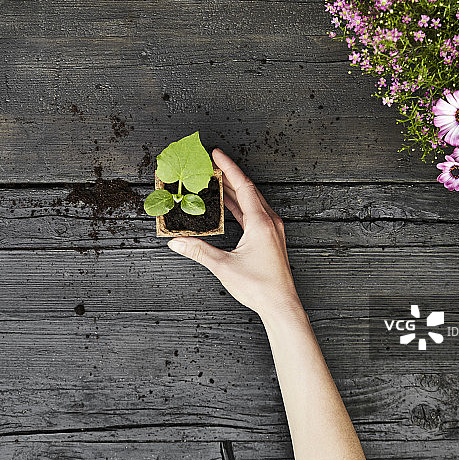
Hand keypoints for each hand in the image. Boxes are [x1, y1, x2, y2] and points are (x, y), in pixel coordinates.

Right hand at [167, 149, 302, 319]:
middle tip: (211, 164)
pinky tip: (229, 204)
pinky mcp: (271, 238)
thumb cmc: (259, 287)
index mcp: (260, 223)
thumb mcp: (224, 267)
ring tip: (216, 180)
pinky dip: (240, 205)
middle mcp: (269, 222)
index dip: (228, 168)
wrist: (281, 305)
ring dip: (234, 189)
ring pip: (252, 201)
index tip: (216, 154)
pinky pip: (254, 213)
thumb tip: (177, 242)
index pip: (243, 186)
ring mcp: (272, 230)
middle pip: (248, 190)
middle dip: (229, 175)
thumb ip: (199, 251)